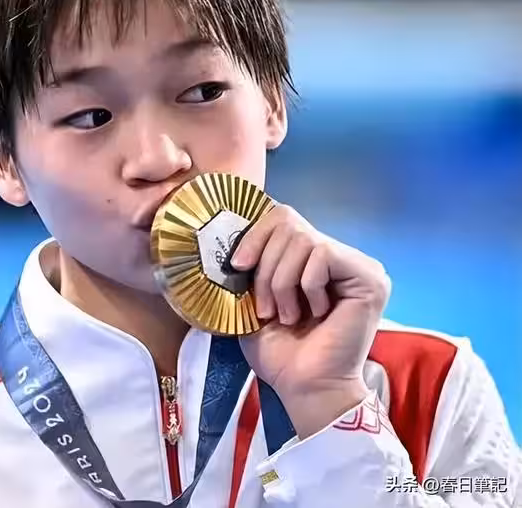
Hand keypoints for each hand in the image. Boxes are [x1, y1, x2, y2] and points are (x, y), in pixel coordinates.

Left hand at [233, 205, 390, 437]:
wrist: (303, 386)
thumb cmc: (279, 349)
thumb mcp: (253, 297)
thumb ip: (251, 261)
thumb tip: (233, 232)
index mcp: (312, 257)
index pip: (282, 217)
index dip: (255, 236)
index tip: (238, 266)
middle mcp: (339, 255)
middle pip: (289, 224)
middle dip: (266, 268)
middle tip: (267, 308)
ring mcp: (357, 265)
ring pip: (303, 240)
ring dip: (282, 282)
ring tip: (288, 315)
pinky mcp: (369, 278)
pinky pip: (323, 255)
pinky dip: (307, 286)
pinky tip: (317, 313)